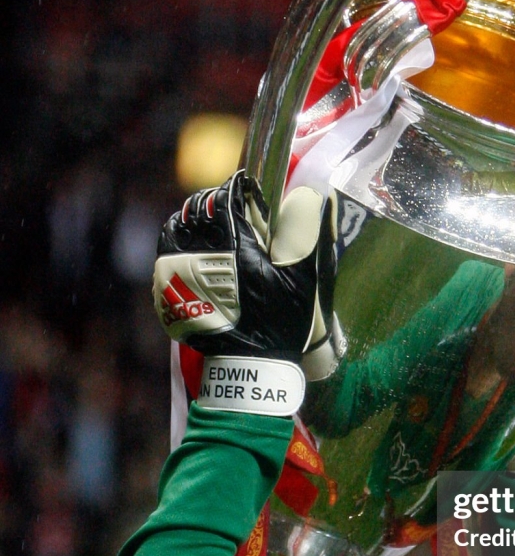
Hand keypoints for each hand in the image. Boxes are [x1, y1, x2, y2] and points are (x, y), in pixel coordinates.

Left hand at [154, 172, 322, 414]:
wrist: (248, 366)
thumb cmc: (279, 320)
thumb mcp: (302, 278)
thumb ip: (305, 231)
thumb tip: (308, 193)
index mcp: (233, 247)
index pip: (226, 197)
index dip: (239, 188)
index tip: (250, 191)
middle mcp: (198, 255)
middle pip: (198, 208)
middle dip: (216, 203)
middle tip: (233, 211)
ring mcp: (176, 274)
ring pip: (175, 227)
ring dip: (194, 222)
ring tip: (212, 231)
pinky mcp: (165, 291)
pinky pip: (166, 253)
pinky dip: (179, 245)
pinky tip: (197, 255)